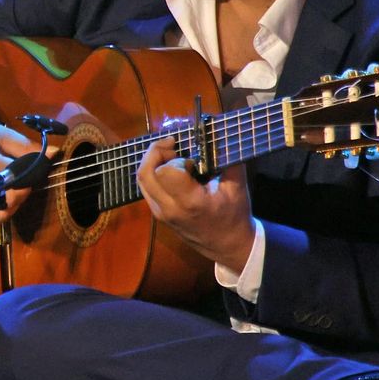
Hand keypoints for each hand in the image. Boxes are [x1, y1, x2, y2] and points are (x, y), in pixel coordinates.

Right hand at [0, 113, 49, 230]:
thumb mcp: (1, 134)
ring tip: (13, 192)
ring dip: (11, 208)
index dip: (30, 179)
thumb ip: (27, 147)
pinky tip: (1, 202)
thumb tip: (55, 155)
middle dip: (22, 195)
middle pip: (6, 203)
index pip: (13, 180)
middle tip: (24, 182)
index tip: (35, 171)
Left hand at [136, 137, 254, 271]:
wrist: (227, 246)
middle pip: (145, 173)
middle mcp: (169, 208)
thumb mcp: (237, 187)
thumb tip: (219, 133)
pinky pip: (145, 186)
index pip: (167, 172)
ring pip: (141, 179)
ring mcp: (160, 212)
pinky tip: (168, 166)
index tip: (193, 160)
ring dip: (151, 160)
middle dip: (156, 152)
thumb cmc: (234, 216)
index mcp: (190, 202)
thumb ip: (228, 159)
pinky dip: (152, 171)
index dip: (176, 159)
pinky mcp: (157, 213)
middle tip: (174, 145)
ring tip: (171, 154)